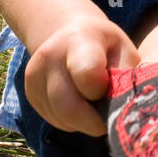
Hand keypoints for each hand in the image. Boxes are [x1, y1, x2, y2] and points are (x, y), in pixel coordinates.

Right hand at [23, 13, 140, 136]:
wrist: (69, 34)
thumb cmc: (105, 46)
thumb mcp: (124, 52)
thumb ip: (127, 77)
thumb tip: (128, 109)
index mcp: (79, 40)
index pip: (87, 74)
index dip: (103, 94)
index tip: (113, 94)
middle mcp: (50, 55)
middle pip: (68, 107)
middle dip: (93, 122)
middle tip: (109, 118)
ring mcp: (34, 75)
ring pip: (61, 118)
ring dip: (83, 122)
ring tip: (94, 105)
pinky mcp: (29, 92)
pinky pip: (54, 120)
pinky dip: (71, 121)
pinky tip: (79, 105)